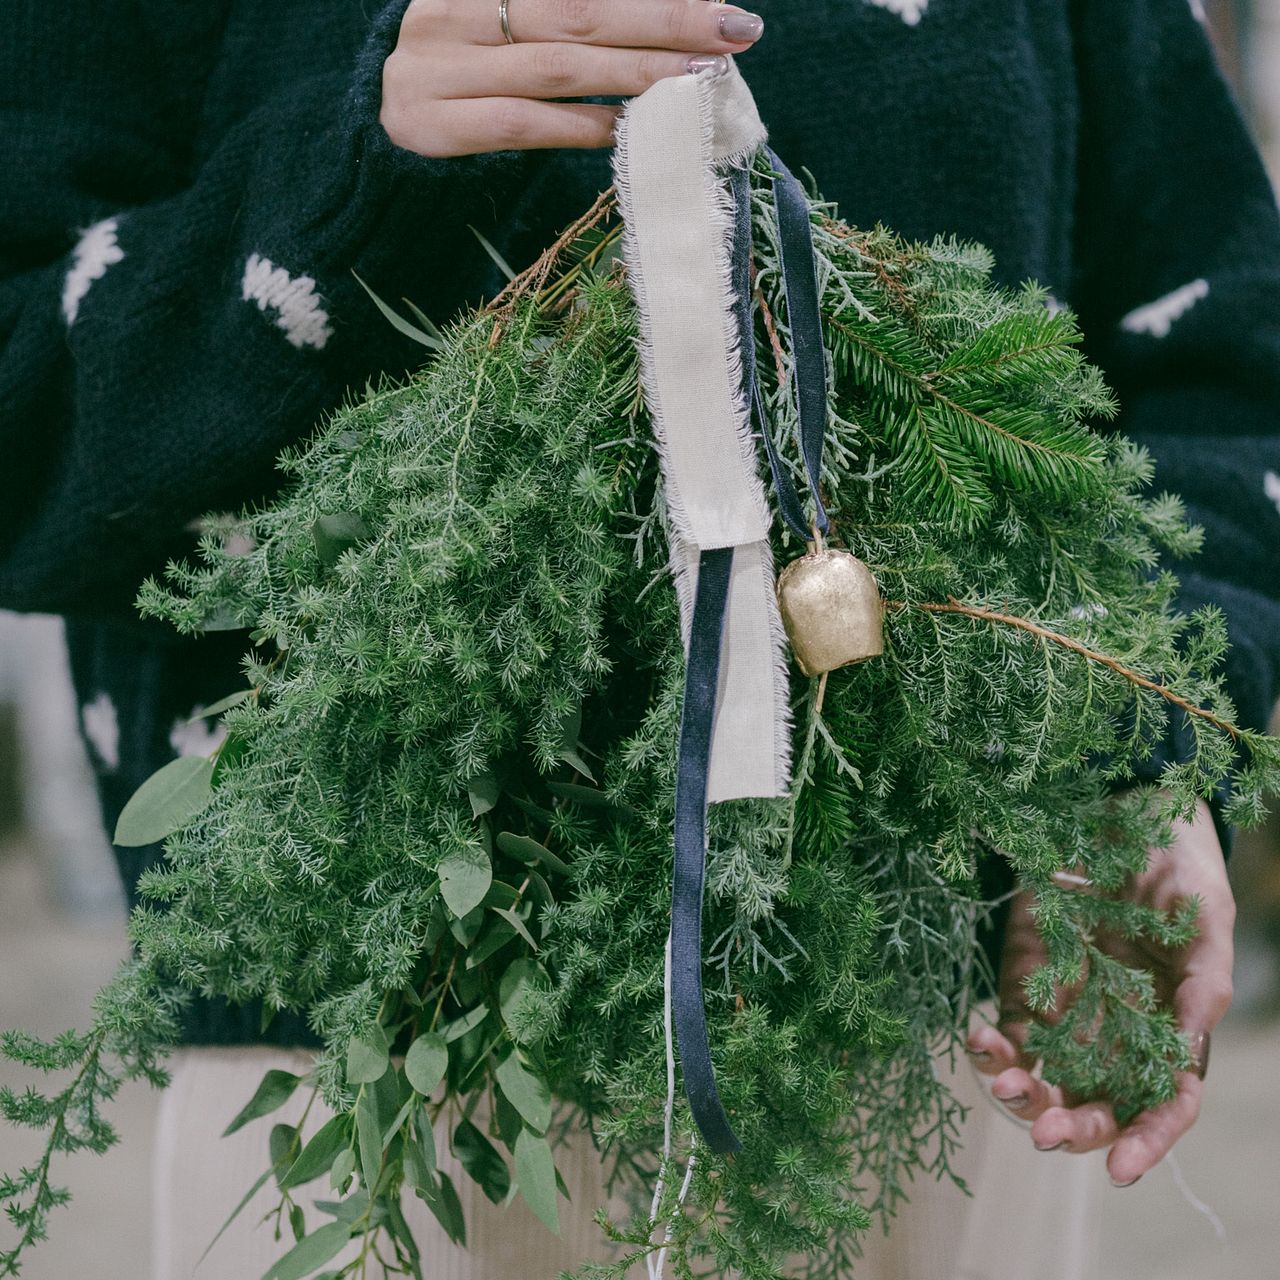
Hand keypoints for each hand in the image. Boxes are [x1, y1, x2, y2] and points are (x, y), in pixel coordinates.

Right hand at [381, 0, 765, 157]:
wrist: (358, 152)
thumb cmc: (452, 92)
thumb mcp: (496, 39)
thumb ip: (558, 27)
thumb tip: (658, 30)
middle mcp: (448, 13)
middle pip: (578, 11)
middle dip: (665, 19)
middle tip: (735, 29)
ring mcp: (432, 69)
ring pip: (558, 65)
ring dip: (638, 71)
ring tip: (701, 77)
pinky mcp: (429, 126)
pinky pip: (520, 122)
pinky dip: (580, 123)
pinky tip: (629, 125)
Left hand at [966, 798, 1234, 1185]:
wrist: (1124, 819)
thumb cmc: (1177, 871)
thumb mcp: (1204, 916)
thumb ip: (1203, 980)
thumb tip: (1192, 1044)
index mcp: (1171, 1033)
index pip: (1163, 1105)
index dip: (1146, 1141)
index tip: (1121, 1170)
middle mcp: (1119, 1035)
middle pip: (1098, 1104)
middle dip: (1073, 1126)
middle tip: (1045, 1133)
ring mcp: (1070, 1013)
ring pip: (1046, 1079)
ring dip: (1025, 1094)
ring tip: (1006, 1086)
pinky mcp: (1027, 984)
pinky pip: (1008, 1032)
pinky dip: (990, 1047)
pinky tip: (978, 1040)